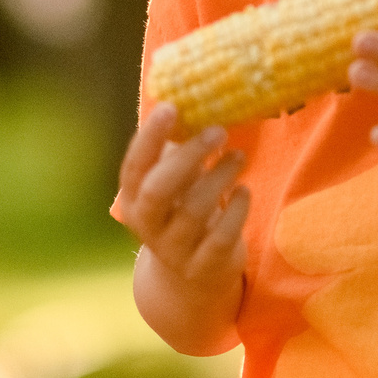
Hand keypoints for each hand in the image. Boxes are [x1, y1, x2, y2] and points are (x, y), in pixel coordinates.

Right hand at [113, 103, 250, 292]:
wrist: (195, 276)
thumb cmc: (184, 211)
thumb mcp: (175, 184)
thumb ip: (176, 153)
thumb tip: (196, 100)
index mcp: (134, 200)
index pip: (134, 166)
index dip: (150, 137)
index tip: (171, 107)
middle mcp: (147, 226)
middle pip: (159, 190)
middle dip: (188, 156)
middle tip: (218, 130)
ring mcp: (174, 250)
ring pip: (194, 211)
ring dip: (220, 176)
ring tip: (238, 156)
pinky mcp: (203, 267)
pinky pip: (221, 236)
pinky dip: (236, 209)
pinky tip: (244, 190)